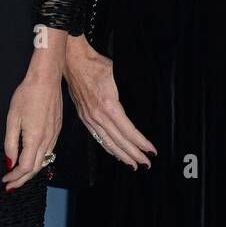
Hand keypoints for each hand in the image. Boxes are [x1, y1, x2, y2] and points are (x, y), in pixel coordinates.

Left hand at [2, 54, 62, 190]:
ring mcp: (54, 135)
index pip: (25, 167)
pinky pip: (49, 151)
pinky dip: (39, 160)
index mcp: (35, 139)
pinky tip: (31, 159)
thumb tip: (10, 162)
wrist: (46, 79)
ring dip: (31, 171)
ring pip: (44, 161)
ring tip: (19, 176)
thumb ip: (11, 143)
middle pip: (36, 168)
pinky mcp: (57, 130)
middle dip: (23, 179)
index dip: (15, 177)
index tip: (6, 180)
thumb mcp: (12, 119)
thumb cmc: (27, 95)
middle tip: (11, 185)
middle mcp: (47, 140)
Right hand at [64, 34, 155, 167]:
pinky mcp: (84, 117)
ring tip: (133, 164)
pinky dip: (107, 147)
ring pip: (108, 142)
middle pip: (119, 141)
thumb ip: (131, 88)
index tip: (151, 151)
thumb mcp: (118, 73)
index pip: (128, 131)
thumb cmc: (96, 65)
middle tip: (146, 163)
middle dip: (134, 154)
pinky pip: (97, 137)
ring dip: (121, 155)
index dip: (141, 143)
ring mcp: (89, 118)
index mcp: (109, 106)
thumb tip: (146, 96)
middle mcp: (98, 116)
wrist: (74, 62)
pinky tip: (115, 153)